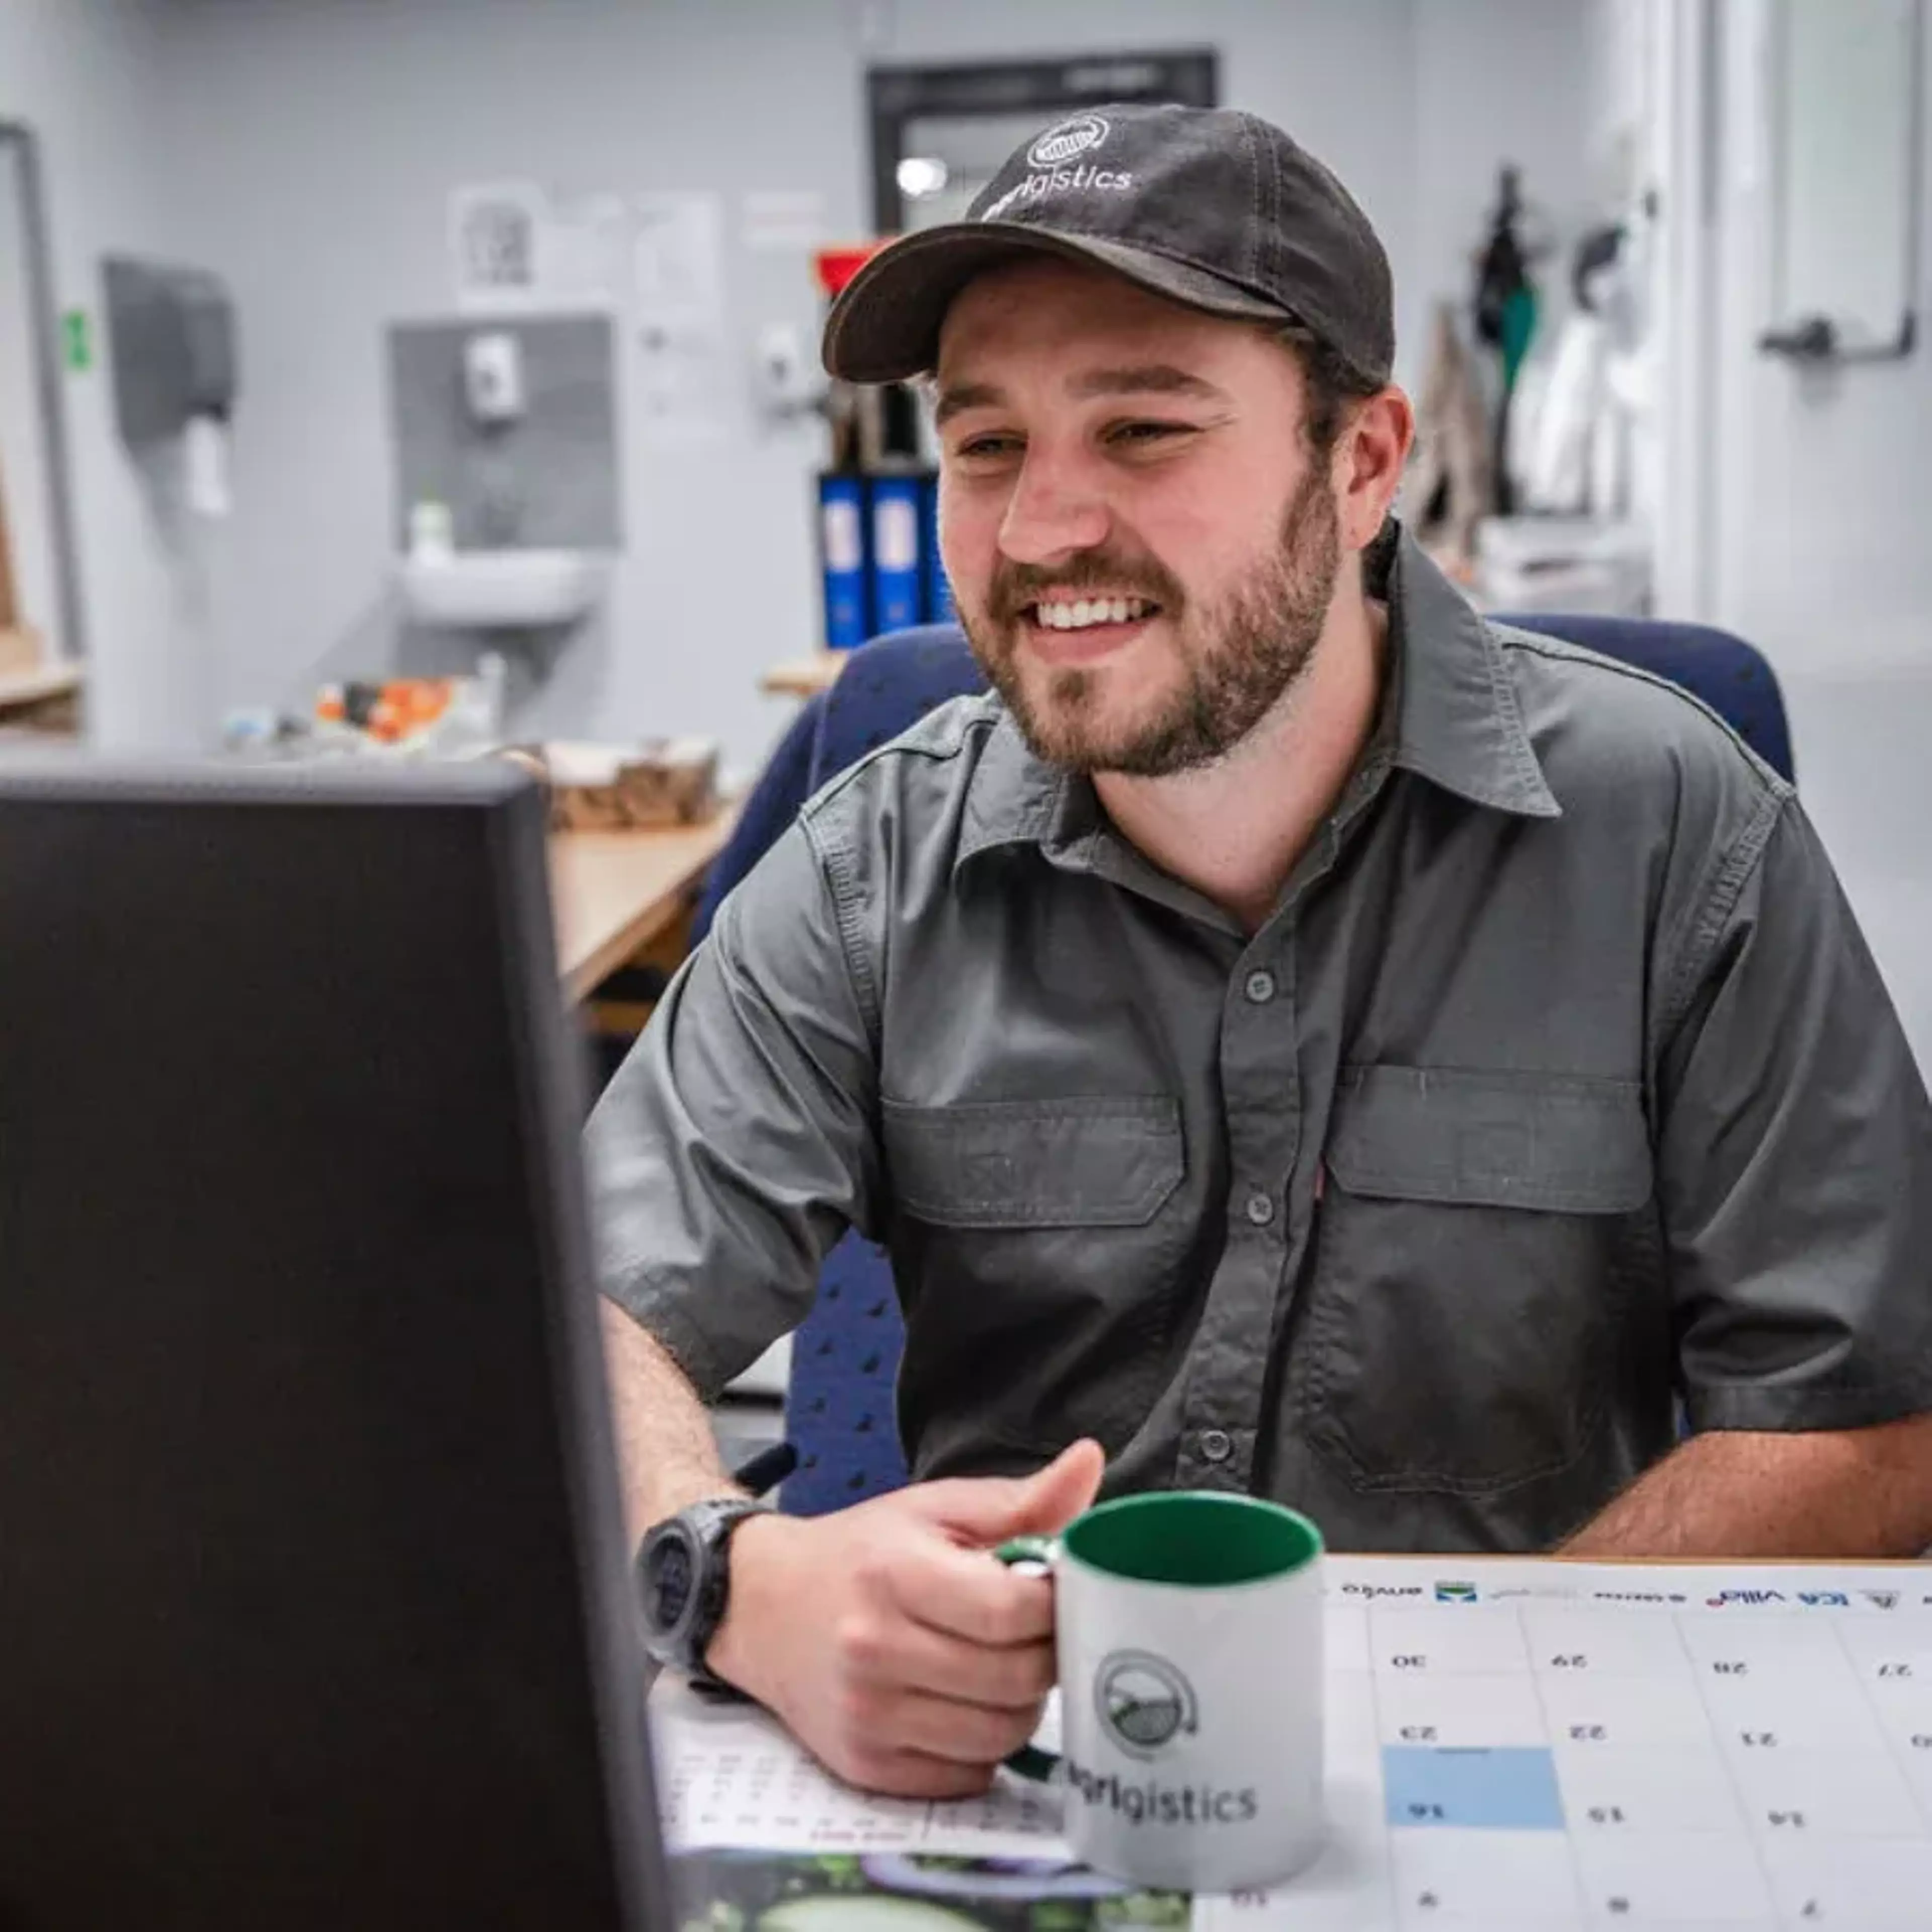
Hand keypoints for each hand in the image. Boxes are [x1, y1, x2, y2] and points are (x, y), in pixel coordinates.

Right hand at [706, 1439, 1104, 1797]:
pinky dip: (984, 1746)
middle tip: (1038, 1633)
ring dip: (1021, 1704)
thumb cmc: (861, 1553)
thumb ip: (1020, 1499)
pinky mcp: (867, 1766)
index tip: (1058, 1591)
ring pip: (999, 1736)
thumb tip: (1090, 1463)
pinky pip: (967, 1776)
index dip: (1057, 1604)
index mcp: (896, 1574)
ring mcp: (868, 1716)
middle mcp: (875, 1650)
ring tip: (1004, 1666)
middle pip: (1016, 1679)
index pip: (1013, 1611)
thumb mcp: (934, 1509)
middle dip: (1047, 1655)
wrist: (763, 1605)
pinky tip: (967, 1704)